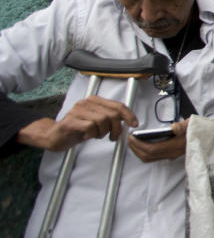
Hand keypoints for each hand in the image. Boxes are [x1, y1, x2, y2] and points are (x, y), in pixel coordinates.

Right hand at [17, 96, 137, 151]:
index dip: (129, 115)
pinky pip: (90, 127)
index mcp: (94, 101)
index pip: (117, 105)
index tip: (134, 124)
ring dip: (103, 132)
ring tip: (96, 135)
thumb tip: (128, 121)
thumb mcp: (98, 122)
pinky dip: (92, 134)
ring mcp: (77, 111)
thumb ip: (110, 119)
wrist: (55, 136)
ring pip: (102, 120)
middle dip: (116, 128)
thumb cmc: (78, 129)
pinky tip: (86, 136)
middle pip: (112, 114)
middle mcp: (86, 103)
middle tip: (112, 137)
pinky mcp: (70, 121)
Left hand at [127, 118, 213, 161]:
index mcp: (176, 145)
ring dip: (139, 152)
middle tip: (129, 139)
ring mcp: (172, 154)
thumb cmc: (202, 128)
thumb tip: (173, 128)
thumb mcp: (193, 123)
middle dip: (135, 149)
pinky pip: (155, 156)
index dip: (139, 145)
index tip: (132, 137)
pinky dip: (145, 152)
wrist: (212, 135)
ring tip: (134, 142)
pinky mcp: (172, 153)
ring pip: (151, 158)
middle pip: (148, 156)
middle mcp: (173, 153)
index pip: (152, 149)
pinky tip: (143, 143)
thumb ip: (183, 126)